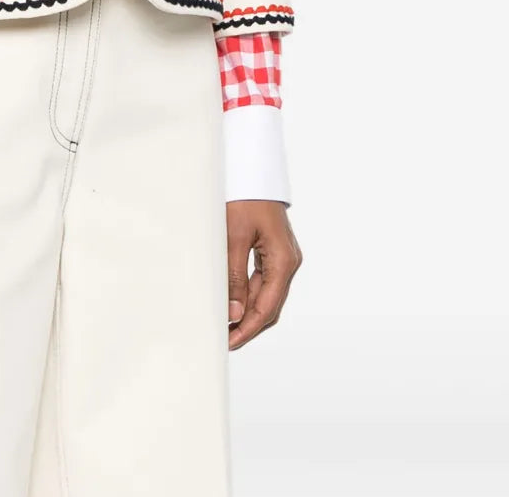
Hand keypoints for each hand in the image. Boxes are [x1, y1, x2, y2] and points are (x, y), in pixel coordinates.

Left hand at [226, 200, 301, 349]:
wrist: (253, 171)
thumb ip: (234, 276)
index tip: (229, 341)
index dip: (247, 328)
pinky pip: (263, 280)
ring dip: (247, 311)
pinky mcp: (274, 251)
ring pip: (266, 294)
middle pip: (270, 305)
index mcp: (283, 261)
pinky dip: (248, 294)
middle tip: (224, 338)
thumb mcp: (234, 237)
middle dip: (248, 324)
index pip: (267, 308)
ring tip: (225, 323)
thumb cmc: (245, 199)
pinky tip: (232, 301)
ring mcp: (283, 257)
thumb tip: (233, 312)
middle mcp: (288, 262)